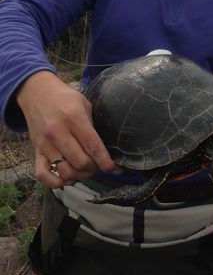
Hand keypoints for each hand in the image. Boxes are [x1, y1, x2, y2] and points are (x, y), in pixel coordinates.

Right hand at [16, 71, 116, 187]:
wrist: (36, 92)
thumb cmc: (64, 98)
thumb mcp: (84, 104)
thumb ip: (92, 126)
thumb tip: (104, 150)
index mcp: (73, 118)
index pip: (92, 146)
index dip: (106, 161)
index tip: (115, 168)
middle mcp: (57, 132)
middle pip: (80, 163)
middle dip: (94, 169)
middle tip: (99, 165)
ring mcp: (44, 144)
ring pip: (65, 172)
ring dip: (79, 176)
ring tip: (85, 170)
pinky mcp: (35, 151)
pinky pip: (43, 176)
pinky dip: (56, 182)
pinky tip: (67, 176)